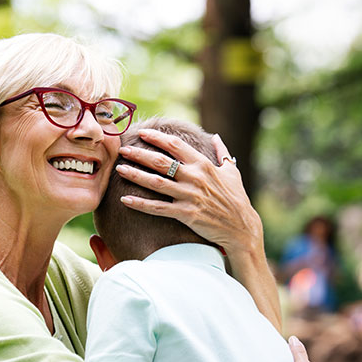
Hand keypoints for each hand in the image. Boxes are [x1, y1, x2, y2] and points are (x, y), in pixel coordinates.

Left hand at [116, 129, 262, 256]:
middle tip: (122, 150)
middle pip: (161, 162)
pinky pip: (158, 208)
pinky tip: (125, 199)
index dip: (157, 138)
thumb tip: (215, 137)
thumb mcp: (232, 172)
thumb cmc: (237, 199)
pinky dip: (140, 204)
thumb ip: (222, 152)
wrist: (242, 228)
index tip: (141, 134)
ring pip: (156, 183)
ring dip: (136, 175)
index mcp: (204, 164)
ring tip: (119, 169)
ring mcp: (190, 196)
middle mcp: (195, 178)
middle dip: (139, 154)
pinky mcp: (186, 214)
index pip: (176, 145)